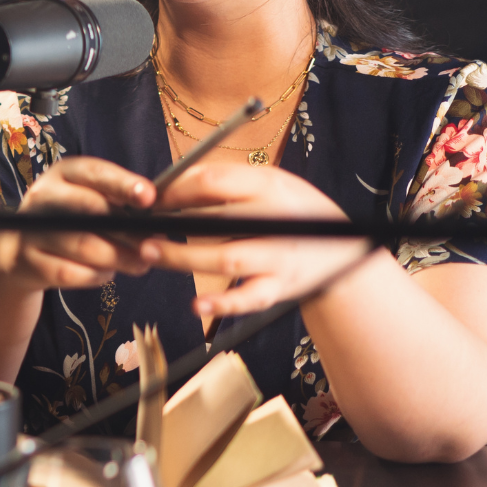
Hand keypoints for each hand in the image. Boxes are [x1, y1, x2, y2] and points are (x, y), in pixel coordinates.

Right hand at [0, 156, 157, 293]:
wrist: (19, 251)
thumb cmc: (69, 221)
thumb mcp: (89, 200)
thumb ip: (119, 203)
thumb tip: (161, 216)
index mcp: (64, 174)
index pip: (93, 172)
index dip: (122, 183)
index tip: (148, 197)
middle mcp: (43, 195)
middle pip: (87, 208)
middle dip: (125, 228)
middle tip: (153, 244)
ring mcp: (32, 229)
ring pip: (83, 245)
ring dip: (118, 257)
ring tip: (140, 263)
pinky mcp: (28, 261)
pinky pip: (71, 273)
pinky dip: (96, 275)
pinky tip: (107, 273)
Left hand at [140, 162, 373, 316]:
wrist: (346, 252)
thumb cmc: (295, 213)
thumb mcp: (271, 184)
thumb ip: (228, 182)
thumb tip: (173, 184)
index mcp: (271, 187)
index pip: (215, 182)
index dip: (177, 189)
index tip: (153, 197)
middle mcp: (276, 221)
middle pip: (217, 219)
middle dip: (174, 222)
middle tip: (141, 226)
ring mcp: (278, 257)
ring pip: (227, 258)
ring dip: (185, 257)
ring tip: (152, 252)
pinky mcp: (280, 288)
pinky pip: (249, 298)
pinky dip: (223, 303)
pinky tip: (196, 305)